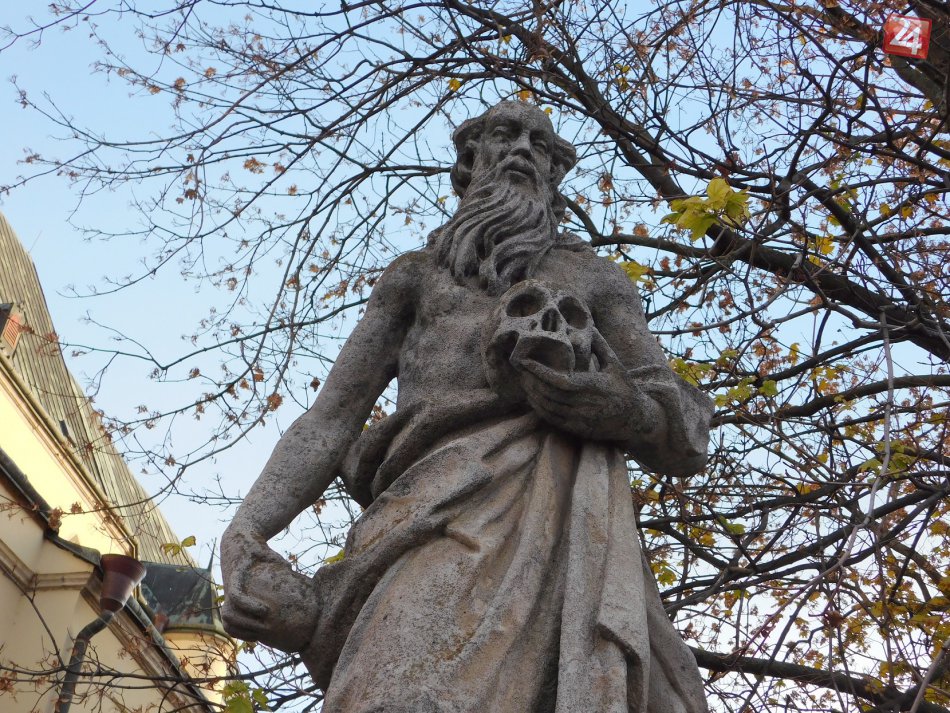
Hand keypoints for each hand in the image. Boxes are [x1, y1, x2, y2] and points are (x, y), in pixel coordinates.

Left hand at [220, 525, 320, 651]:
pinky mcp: (234, 578)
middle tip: (268, 636)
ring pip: (228, 616)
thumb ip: (285, 581)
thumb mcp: (272, 571)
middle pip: (230, 624)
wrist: (244, 534)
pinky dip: (249, 606)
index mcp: (236, 597)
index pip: (234, 625)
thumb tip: (309, 590)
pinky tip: (264, 610)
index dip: (244, 634)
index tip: (261, 637)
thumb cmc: (260, 553)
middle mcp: (230, 595)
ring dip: (245, 625)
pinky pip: (237, 598)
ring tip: (263, 628)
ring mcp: (230, 587)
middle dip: (247, 633)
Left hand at [511, 332, 648, 440]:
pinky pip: (553, 420)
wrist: (635, 418)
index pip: (560, 380)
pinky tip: (533, 399)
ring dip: (533, 396)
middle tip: (520, 370)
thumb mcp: (615, 364)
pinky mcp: (578, 430)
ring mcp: (581, 419)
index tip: (525, 362)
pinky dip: (540, 409)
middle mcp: (585, 404)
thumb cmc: (624, 387)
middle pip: (549, 395)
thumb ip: (600, 345)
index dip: (540, 372)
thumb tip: (588, 324)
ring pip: (548, 408)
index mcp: (593, 386)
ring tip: (524, 382)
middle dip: (532, 382)